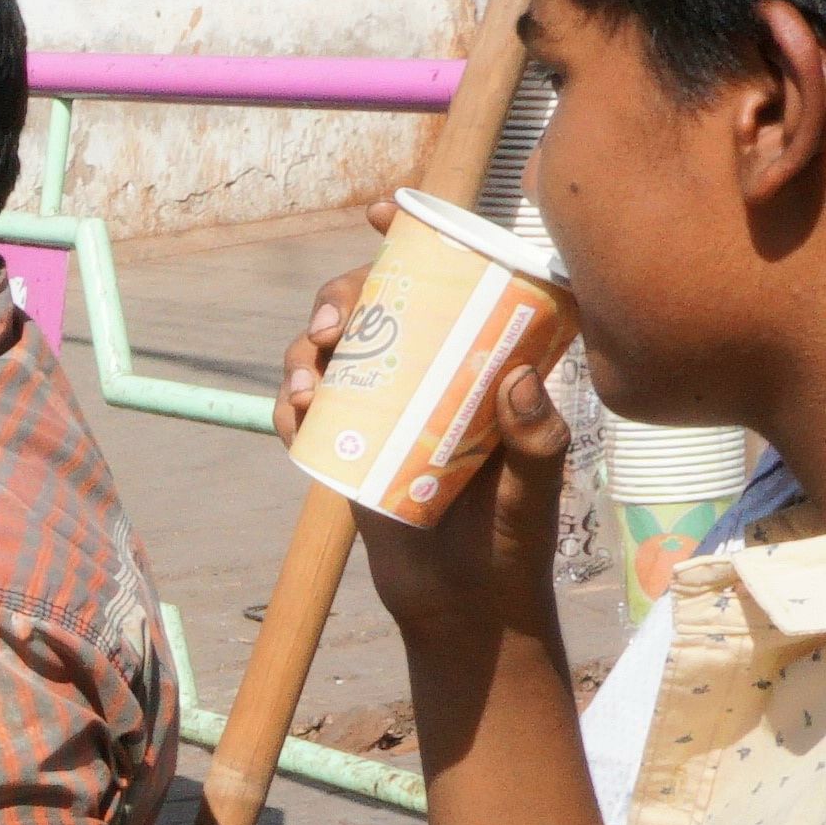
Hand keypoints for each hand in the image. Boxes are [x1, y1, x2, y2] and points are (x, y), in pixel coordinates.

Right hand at [280, 239, 571, 652]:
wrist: (463, 611)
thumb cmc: (513, 544)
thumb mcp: (534, 488)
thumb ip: (535, 436)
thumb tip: (514, 376)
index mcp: (476, 364)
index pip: (448, 281)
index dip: (414, 237)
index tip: (382, 212)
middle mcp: (428, 374)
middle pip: (373, 303)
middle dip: (339, 295)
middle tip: (332, 328)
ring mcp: (384, 408)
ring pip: (330, 351)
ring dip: (305, 351)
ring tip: (306, 385)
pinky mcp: (348, 447)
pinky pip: (306, 413)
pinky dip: (290, 408)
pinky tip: (296, 419)